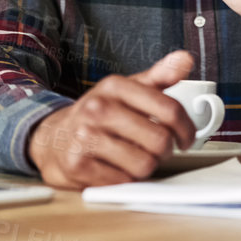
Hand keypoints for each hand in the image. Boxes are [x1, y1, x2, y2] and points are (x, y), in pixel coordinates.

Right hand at [25, 50, 197, 189]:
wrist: (54, 138)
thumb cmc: (98, 114)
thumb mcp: (126, 90)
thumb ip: (158, 76)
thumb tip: (185, 59)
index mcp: (115, 86)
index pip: (169, 108)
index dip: (186, 128)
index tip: (186, 138)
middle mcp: (97, 107)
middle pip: (160, 140)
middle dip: (164, 151)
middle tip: (155, 150)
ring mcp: (85, 136)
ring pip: (143, 164)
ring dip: (144, 167)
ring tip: (133, 158)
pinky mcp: (77, 164)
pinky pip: (122, 182)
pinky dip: (124, 180)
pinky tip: (115, 169)